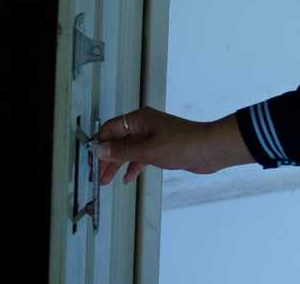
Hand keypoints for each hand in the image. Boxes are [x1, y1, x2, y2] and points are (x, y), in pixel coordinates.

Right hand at [94, 107, 251, 185]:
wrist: (208, 150)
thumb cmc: (180, 144)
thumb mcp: (146, 150)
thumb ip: (121, 151)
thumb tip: (99, 150)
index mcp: (138, 119)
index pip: (110, 128)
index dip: (99, 144)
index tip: (91, 161)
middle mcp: (143, 125)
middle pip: (118, 140)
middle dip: (107, 157)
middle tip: (97, 174)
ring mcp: (152, 136)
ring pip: (128, 150)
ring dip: (117, 164)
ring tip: (107, 180)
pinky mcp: (161, 148)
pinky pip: (140, 156)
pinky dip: (133, 166)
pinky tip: (127, 179)